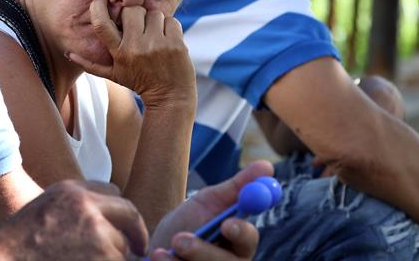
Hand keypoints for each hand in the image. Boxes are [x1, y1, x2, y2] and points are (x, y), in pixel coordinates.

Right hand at [0, 180, 147, 259]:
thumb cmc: (17, 243)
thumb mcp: (46, 208)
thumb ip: (76, 206)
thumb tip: (107, 218)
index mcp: (72, 190)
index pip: (113, 193)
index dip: (120, 212)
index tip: (125, 227)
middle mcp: (87, 205)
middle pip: (129, 214)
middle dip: (138, 232)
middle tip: (141, 248)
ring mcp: (96, 232)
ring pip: (124, 246)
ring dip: (119, 258)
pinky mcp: (103, 257)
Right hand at [68, 0, 195, 108]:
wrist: (170, 97)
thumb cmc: (139, 82)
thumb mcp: (114, 75)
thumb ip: (91, 64)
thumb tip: (69, 54)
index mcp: (119, 53)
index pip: (101, 24)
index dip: (98, 6)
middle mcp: (136, 47)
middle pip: (131, 10)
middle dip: (136, 14)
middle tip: (139, 26)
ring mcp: (157, 45)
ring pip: (153, 13)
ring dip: (154, 21)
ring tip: (155, 36)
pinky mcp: (175, 44)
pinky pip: (170, 20)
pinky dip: (169, 27)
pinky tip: (167, 40)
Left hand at [148, 161, 273, 260]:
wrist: (151, 251)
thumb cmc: (185, 225)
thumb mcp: (206, 203)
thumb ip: (236, 187)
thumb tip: (267, 166)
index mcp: (237, 244)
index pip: (249, 240)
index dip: (241, 233)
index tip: (227, 223)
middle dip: (203, 252)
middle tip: (179, 240)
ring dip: (180, 260)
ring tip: (159, 251)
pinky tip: (156, 259)